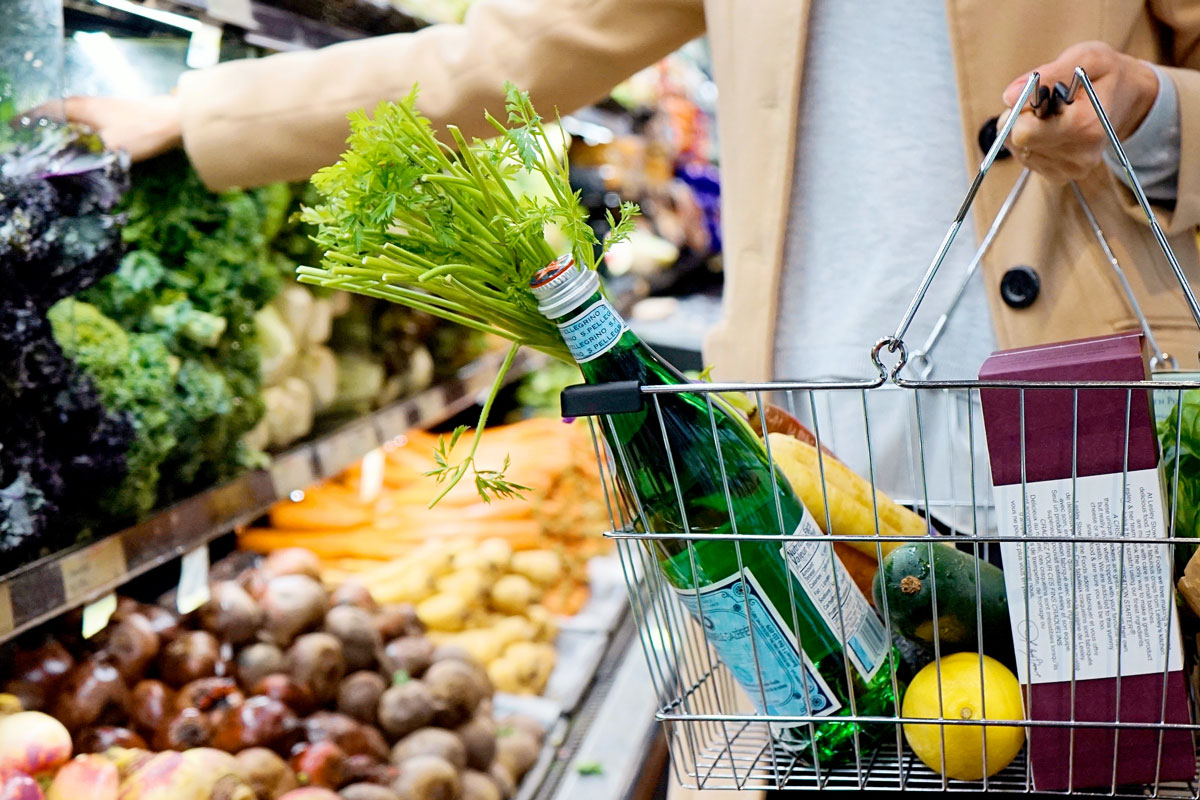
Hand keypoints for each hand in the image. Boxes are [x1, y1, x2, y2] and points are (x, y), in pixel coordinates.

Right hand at [29, 95, 182, 161]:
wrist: (176, 119)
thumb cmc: (143, 131)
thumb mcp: (110, 149)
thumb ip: (86, 157)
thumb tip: (64, 167)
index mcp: (83, 108)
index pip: (48, 110)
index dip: (31, 118)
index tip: (17, 126)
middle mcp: (91, 103)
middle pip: (60, 110)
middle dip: (44, 121)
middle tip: (32, 133)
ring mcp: (106, 106)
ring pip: (76, 114)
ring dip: (63, 124)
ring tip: (53, 138)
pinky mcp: (119, 112)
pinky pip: (90, 118)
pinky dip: (80, 126)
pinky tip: (84, 138)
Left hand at [1000, 41, 1158, 182]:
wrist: (1129, 100)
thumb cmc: (1106, 75)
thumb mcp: (1086, 58)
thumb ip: (1049, 74)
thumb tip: (1009, 96)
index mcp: (1085, 126)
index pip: (1024, 131)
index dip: (1023, 109)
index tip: (1041, 95)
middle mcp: (1079, 155)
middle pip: (1017, 142)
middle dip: (1022, 118)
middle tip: (1047, 103)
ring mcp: (1069, 170)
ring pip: (1018, 149)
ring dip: (1027, 128)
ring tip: (1054, 115)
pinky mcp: (1060, 176)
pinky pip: (1025, 158)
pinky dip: (1031, 141)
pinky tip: (1052, 129)